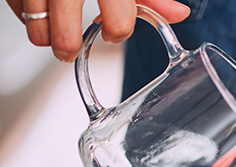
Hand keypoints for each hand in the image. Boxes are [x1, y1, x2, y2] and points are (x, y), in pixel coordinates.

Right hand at [5, 0, 189, 61]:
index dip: (118, 30)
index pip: (119, 17)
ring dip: (44, 35)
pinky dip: (27, 16)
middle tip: (71, 48)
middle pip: (64, 30)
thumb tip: (179, 13)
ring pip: (35, 23)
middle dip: (68, 45)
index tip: (114, 30)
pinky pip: (17, 9)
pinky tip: (40, 9)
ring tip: (53, 34)